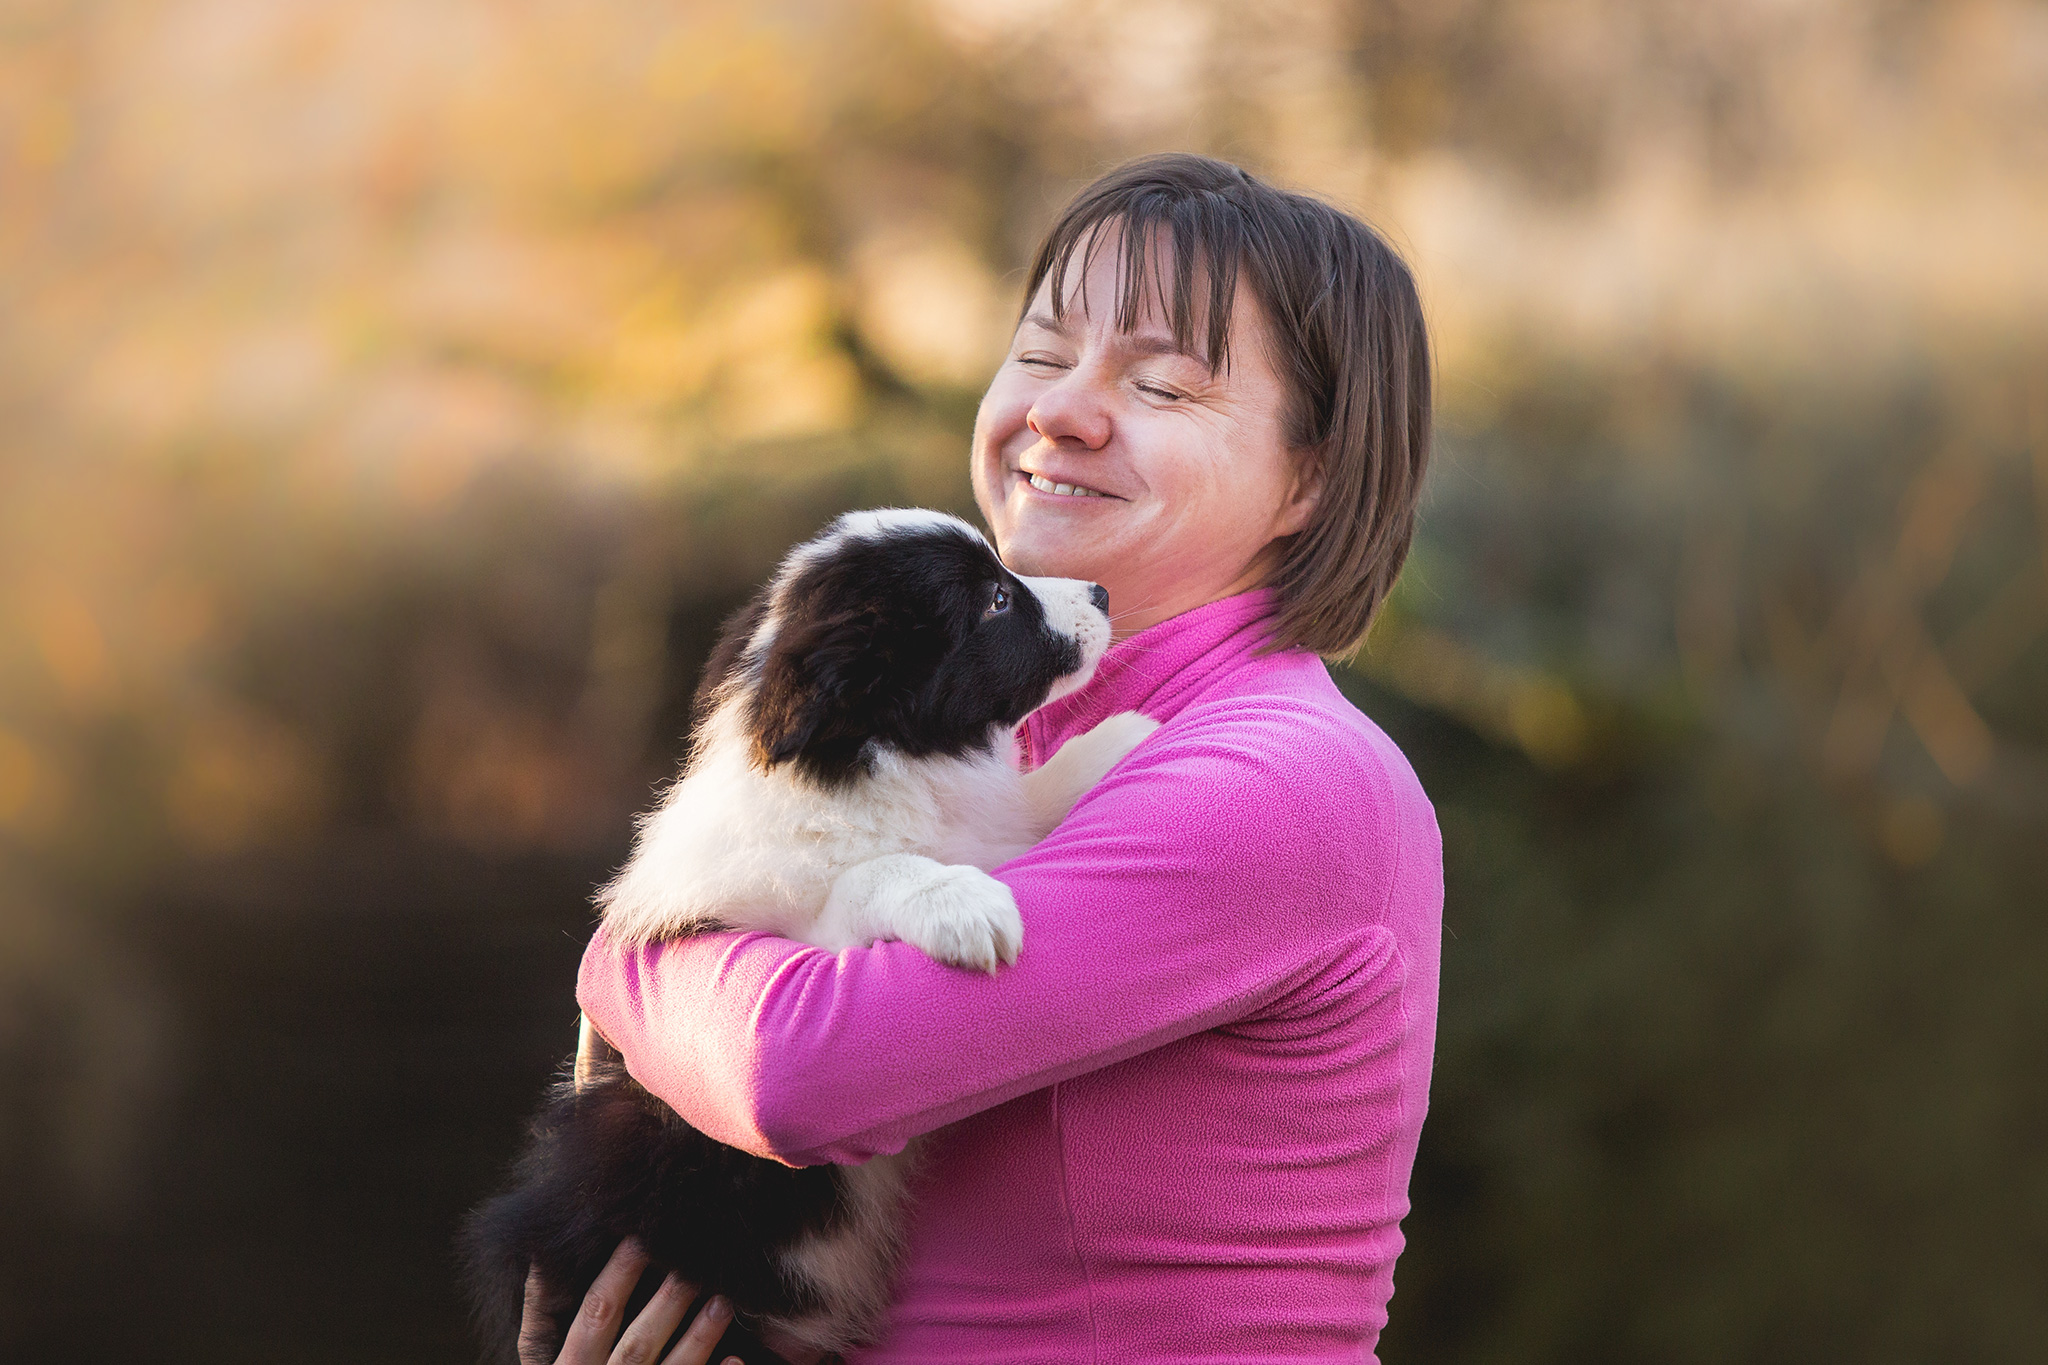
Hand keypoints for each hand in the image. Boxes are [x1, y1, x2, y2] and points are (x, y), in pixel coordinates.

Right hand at [521, 1239, 739, 1364]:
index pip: (595, 1316)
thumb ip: (551, 1325)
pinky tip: (736, 1359)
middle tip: (696, 1264)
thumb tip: (545, 1261)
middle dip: (668, 1302)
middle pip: (638, 1343)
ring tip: (724, 1302)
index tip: (641, 1238)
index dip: (617, 1276)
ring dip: (699, 1337)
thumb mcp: (555, 1362)